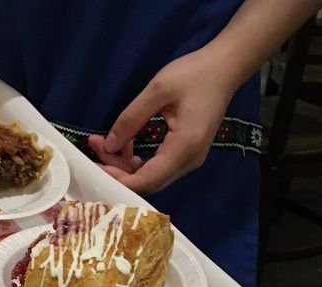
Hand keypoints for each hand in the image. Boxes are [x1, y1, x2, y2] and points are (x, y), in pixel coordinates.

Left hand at [88, 50, 235, 193]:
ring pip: (150, 177)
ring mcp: (189, 160)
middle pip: (147, 183)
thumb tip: (108, 145)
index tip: (96, 168)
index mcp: (184, 147)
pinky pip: (157, 168)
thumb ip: (131, 118)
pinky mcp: (185, 155)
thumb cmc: (195, 74)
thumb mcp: (158, 90)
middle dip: (117, 172)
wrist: (226, 67)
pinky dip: (137, 162)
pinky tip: (124, 145)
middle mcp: (189, 161)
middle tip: (95, 149)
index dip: (118, 180)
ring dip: (124, 166)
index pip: (147, 180)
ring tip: (103, 143)